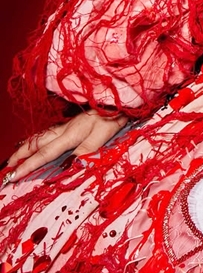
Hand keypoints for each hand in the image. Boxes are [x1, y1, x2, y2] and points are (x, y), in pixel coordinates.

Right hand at [3, 110, 127, 184]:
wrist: (121, 95)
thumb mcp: (103, 135)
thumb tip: (68, 167)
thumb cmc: (114, 115)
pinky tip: (37, 140)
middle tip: (5, 168)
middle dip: (20, 156)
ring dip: (25, 147)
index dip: (28, 166)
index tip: (12, 177)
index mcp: (71, 133)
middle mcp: (66, 128)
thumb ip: (86, 151)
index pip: (45, 153)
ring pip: (41, 136)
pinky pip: (49, 132)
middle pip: (37, 143)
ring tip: (14, 155)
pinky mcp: (73, 120)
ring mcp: (68, 123)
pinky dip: (37, 138)